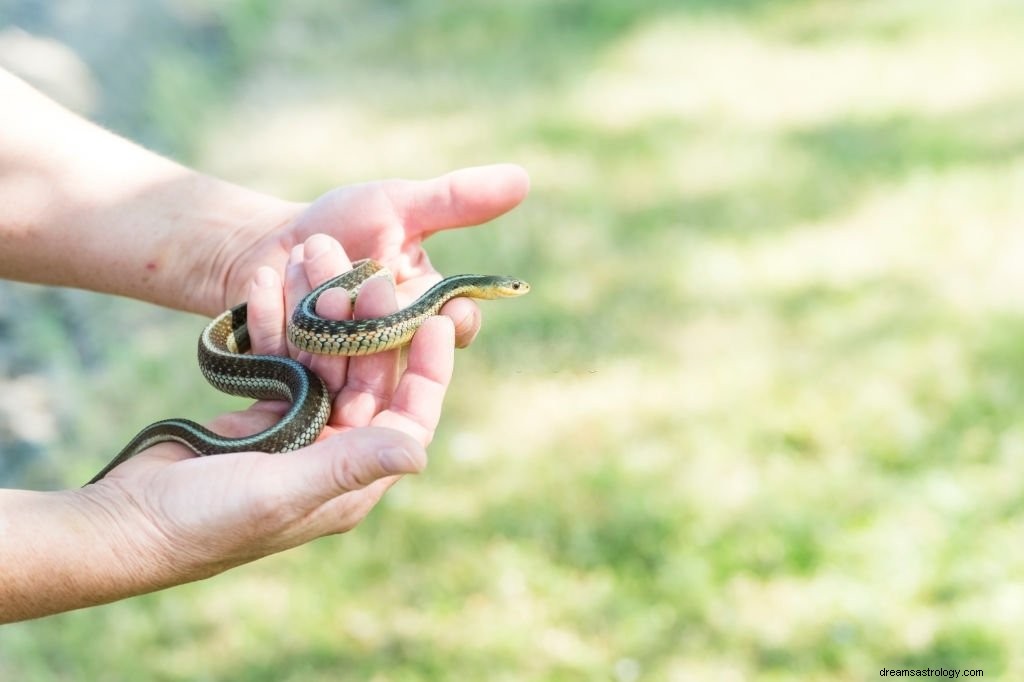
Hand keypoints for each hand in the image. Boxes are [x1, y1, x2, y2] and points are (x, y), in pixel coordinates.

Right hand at [78, 238, 452, 582]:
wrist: (127, 524)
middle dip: (365, 319)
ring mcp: (299, 428)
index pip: (409, 416)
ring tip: (310, 253)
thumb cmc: (208, 521)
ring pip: (323, 356)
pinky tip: (264, 276)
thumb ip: (348, 466)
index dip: (428, 369)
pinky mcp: (263, 411)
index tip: (438, 318)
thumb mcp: (282, 491)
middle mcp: (334, 451)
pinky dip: (276, 320)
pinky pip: (282, 357)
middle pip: (365, 374)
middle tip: (365, 266)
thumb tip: (420, 453)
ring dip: (317, 308)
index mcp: (353, 477)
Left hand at [219, 163, 529, 347]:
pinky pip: (287, 354)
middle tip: (350, 279)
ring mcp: (341, 372)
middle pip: (397, 348)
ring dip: (322, 307)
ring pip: (343, 357)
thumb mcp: (398, 204)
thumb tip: (523, 178)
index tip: (448, 304)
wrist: (271, 243)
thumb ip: (455, 199)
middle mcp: (390, 351)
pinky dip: (275, 313)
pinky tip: (265, 278)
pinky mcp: (294, 378)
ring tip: (302, 258)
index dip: (455, 321)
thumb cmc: (345, 223)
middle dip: (372, 311)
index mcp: (425, 315)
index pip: (455, 329)